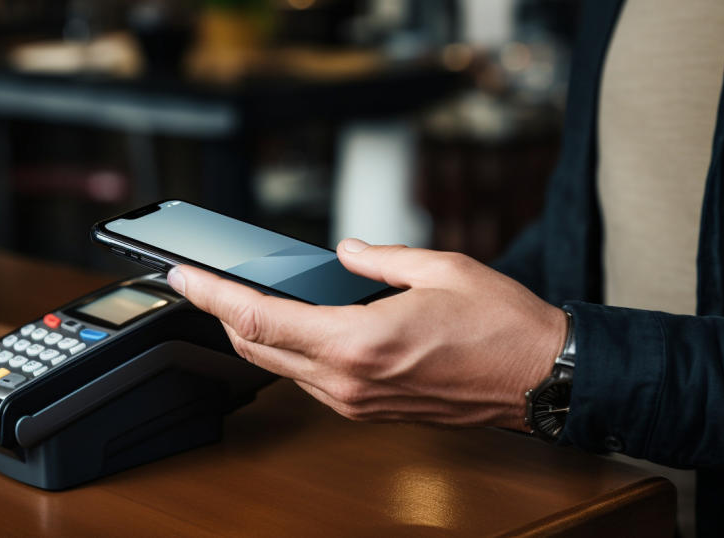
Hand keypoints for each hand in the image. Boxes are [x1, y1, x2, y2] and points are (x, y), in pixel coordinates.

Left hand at [166, 238, 567, 430]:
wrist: (540, 380)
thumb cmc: (502, 329)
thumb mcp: (439, 269)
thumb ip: (378, 258)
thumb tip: (344, 252)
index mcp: (358, 341)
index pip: (258, 318)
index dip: (211, 295)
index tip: (183, 275)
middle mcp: (347, 380)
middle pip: (256, 346)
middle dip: (222, 312)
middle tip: (203, 282)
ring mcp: (355, 402)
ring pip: (278, 366)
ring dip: (254, 332)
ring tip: (242, 296)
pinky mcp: (367, 409)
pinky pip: (308, 379)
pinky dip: (288, 350)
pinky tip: (292, 325)